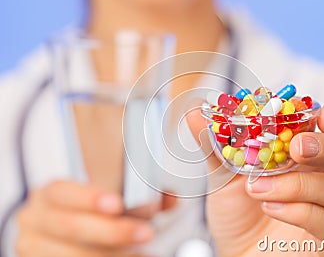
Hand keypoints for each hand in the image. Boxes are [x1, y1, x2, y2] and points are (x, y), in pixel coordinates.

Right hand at [16, 180, 154, 256]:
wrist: (51, 237)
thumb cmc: (84, 215)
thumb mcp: (102, 200)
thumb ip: (136, 195)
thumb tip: (170, 198)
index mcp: (49, 196)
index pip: (62, 192)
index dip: (88, 198)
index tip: (118, 204)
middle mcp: (35, 221)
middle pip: (71, 227)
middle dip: (112, 232)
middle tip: (146, 233)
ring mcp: (34, 248)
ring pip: (72, 255)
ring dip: (112, 256)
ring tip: (142, 254)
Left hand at [188, 104, 323, 256]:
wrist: (236, 252)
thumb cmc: (238, 210)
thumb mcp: (223, 174)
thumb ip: (215, 143)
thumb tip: (193, 109)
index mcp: (314, 154)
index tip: (318, 112)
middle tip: (298, 147)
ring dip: (299, 184)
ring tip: (258, 187)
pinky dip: (299, 211)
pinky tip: (270, 207)